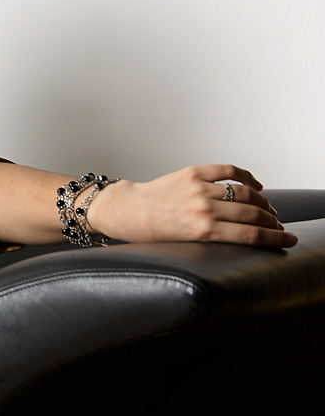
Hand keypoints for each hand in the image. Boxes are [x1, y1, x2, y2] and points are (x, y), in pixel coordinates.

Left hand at [89, 164, 297, 247]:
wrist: (125, 211)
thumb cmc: (150, 233)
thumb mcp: (182, 245)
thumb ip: (212, 239)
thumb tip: (243, 236)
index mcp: (201, 231)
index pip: (250, 235)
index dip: (275, 239)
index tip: (290, 241)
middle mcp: (202, 208)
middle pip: (252, 214)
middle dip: (273, 222)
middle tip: (281, 226)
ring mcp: (198, 188)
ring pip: (245, 194)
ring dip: (263, 203)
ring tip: (269, 210)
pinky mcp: (193, 172)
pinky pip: (229, 171)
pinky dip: (247, 177)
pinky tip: (256, 186)